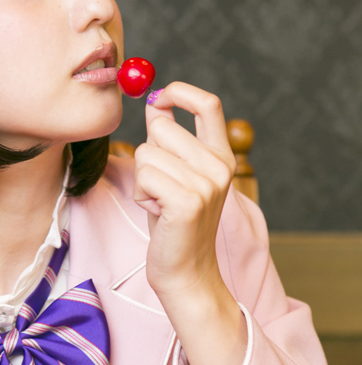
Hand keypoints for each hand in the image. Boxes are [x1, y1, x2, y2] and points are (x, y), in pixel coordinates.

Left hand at [132, 82, 234, 298]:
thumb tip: (155, 105)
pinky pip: (144, 175)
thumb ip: (169, 142)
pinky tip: (157, 212)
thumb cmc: (174, 224)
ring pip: (147, 153)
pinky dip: (142, 194)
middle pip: (162, 128)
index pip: (208, 104)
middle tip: (160, 187)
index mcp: (222, 156)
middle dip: (148, 155)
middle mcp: (220, 167)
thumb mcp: (175, 176)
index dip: (180, 92)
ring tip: (159, 203)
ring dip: (143, 180)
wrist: (185, 271)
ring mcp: (206, 184)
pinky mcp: (187, 202)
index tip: (159, 97)